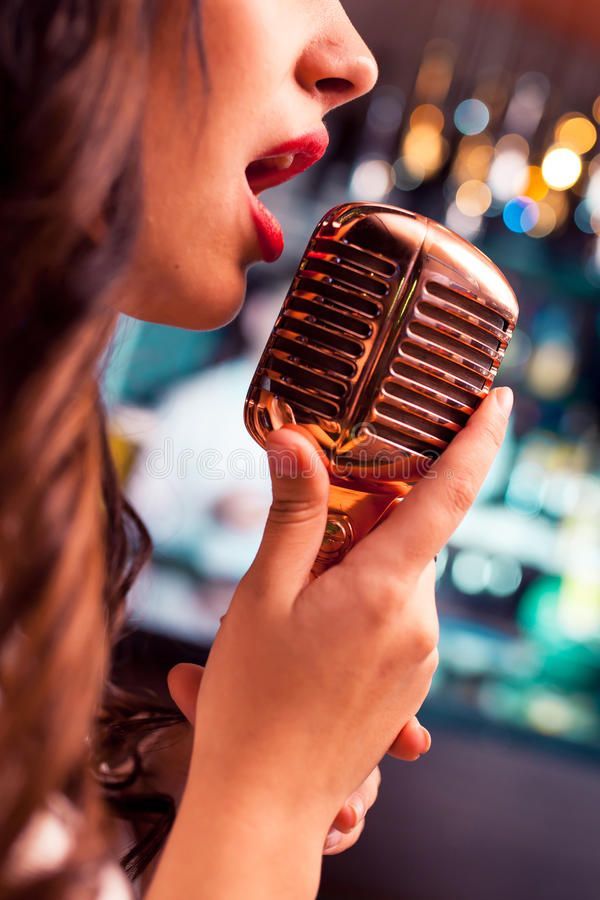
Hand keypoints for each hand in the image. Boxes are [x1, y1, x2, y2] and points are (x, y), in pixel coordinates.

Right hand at [152, 388, 511, 899]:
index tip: (499, 402)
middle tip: (304, 548)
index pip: (448, 496)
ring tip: (296, 608)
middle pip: (410, 537)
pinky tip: (316, 638)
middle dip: (366, 523)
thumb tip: (296, 442)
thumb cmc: (254, 699)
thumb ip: (292, 514)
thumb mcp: (262, 595)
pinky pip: (399, 618)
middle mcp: (418, 622)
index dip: (477, 441)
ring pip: (400, 578)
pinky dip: (365, 606)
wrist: (266, 802)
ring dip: (359, 570)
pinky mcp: (410, 684)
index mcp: (385, 590)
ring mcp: (419, 658)